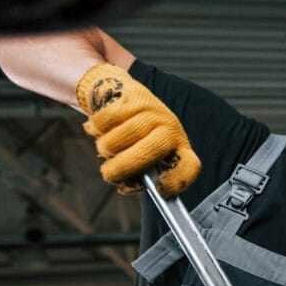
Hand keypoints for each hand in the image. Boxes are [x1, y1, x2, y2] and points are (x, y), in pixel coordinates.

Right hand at [76, 63, 199, 196]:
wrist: (121, 95)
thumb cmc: (133, 137)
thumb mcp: (141, 157)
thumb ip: (137, 175)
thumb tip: (125, 185)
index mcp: (179, 147)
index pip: (190, 166)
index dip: (177, 181)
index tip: (159, 190)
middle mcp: (170, 127)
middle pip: (149, 152)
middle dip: (123, 167)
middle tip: (108, 174)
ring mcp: (153, 110)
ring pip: (122, 137)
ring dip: (106, 147)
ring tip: (105, 146)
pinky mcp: (132, 96)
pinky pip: (106, 120)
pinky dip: (95, 128)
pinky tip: (96, 129)